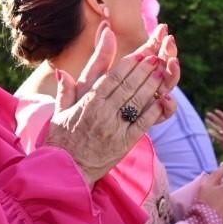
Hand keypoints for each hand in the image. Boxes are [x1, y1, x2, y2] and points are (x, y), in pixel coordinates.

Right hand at [44, 23, 177, 184]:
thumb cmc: (61, 140)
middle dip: (144, 69)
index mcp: (88, 102)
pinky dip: (154, 111)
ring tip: (163, 71)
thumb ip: (65, 90)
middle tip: (157, 57)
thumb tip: (62, 71)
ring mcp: (115, 127)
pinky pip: (143, 123)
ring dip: (152, 85)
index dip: (129, 63)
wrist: (65, 170)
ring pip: (137, 100)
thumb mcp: (59, 112)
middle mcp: (103, 112)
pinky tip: (163, 99)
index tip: (141, 53)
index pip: (113, 76)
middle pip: (128, 85)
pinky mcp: (124, 143)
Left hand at [204, 109, 222, 160]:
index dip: (220, 114)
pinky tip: (208, 130)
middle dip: (213, 117)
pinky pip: (217, 137)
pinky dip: (213, 133)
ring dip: (211, 124)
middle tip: (208, 113)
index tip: (215, 110)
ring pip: (217, 128)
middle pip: (220, 122)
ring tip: (206, 120)